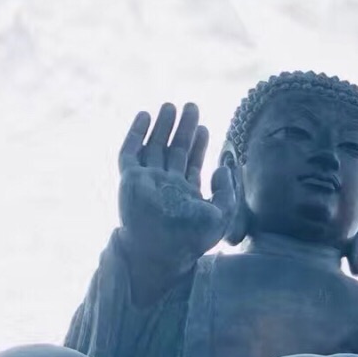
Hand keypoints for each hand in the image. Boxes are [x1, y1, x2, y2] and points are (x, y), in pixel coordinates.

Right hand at [117, 103, 236, 271]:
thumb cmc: (190, 240)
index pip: (192, 163)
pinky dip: (136, 133)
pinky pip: (130, 152)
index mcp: (185, 194)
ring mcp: (146, 181)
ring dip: (162, 126)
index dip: (199, 144)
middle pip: (174, 150)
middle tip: (191, 106)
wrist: (160, 251)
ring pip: (154, 147)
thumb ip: (227, 191)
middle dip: (183, 128)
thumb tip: (222, 168)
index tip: (205, 127)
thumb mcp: (221, 216)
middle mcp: (165, 185)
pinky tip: (145, 116)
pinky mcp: (130, 179)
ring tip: (171, 105)